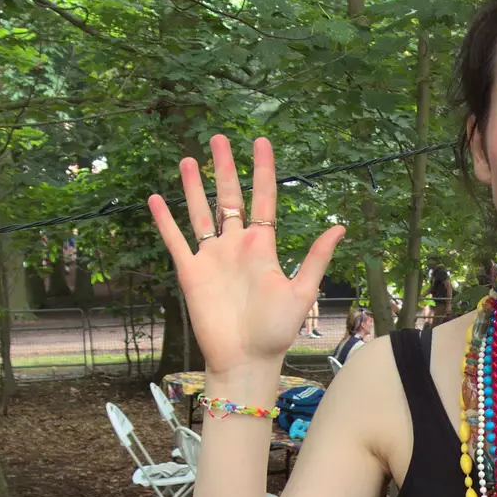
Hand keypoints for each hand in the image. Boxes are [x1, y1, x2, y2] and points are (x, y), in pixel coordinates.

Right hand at [148, 135, 344, 375]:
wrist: (245, 359)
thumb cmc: (276, 331)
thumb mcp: (302, 292)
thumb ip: (316, 258)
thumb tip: (340, 226)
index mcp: (263, 247)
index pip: (263, 199)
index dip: (262, 171)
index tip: (261, 142)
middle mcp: (236, 247)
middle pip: (230, 198)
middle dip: (225, 168)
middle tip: (219, 137)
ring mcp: (212, 258)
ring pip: (201, 213)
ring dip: (195, 187)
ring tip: (190, 159)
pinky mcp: (191, 273)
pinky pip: (176, 241)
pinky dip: (166, 221)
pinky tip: (156, 199)